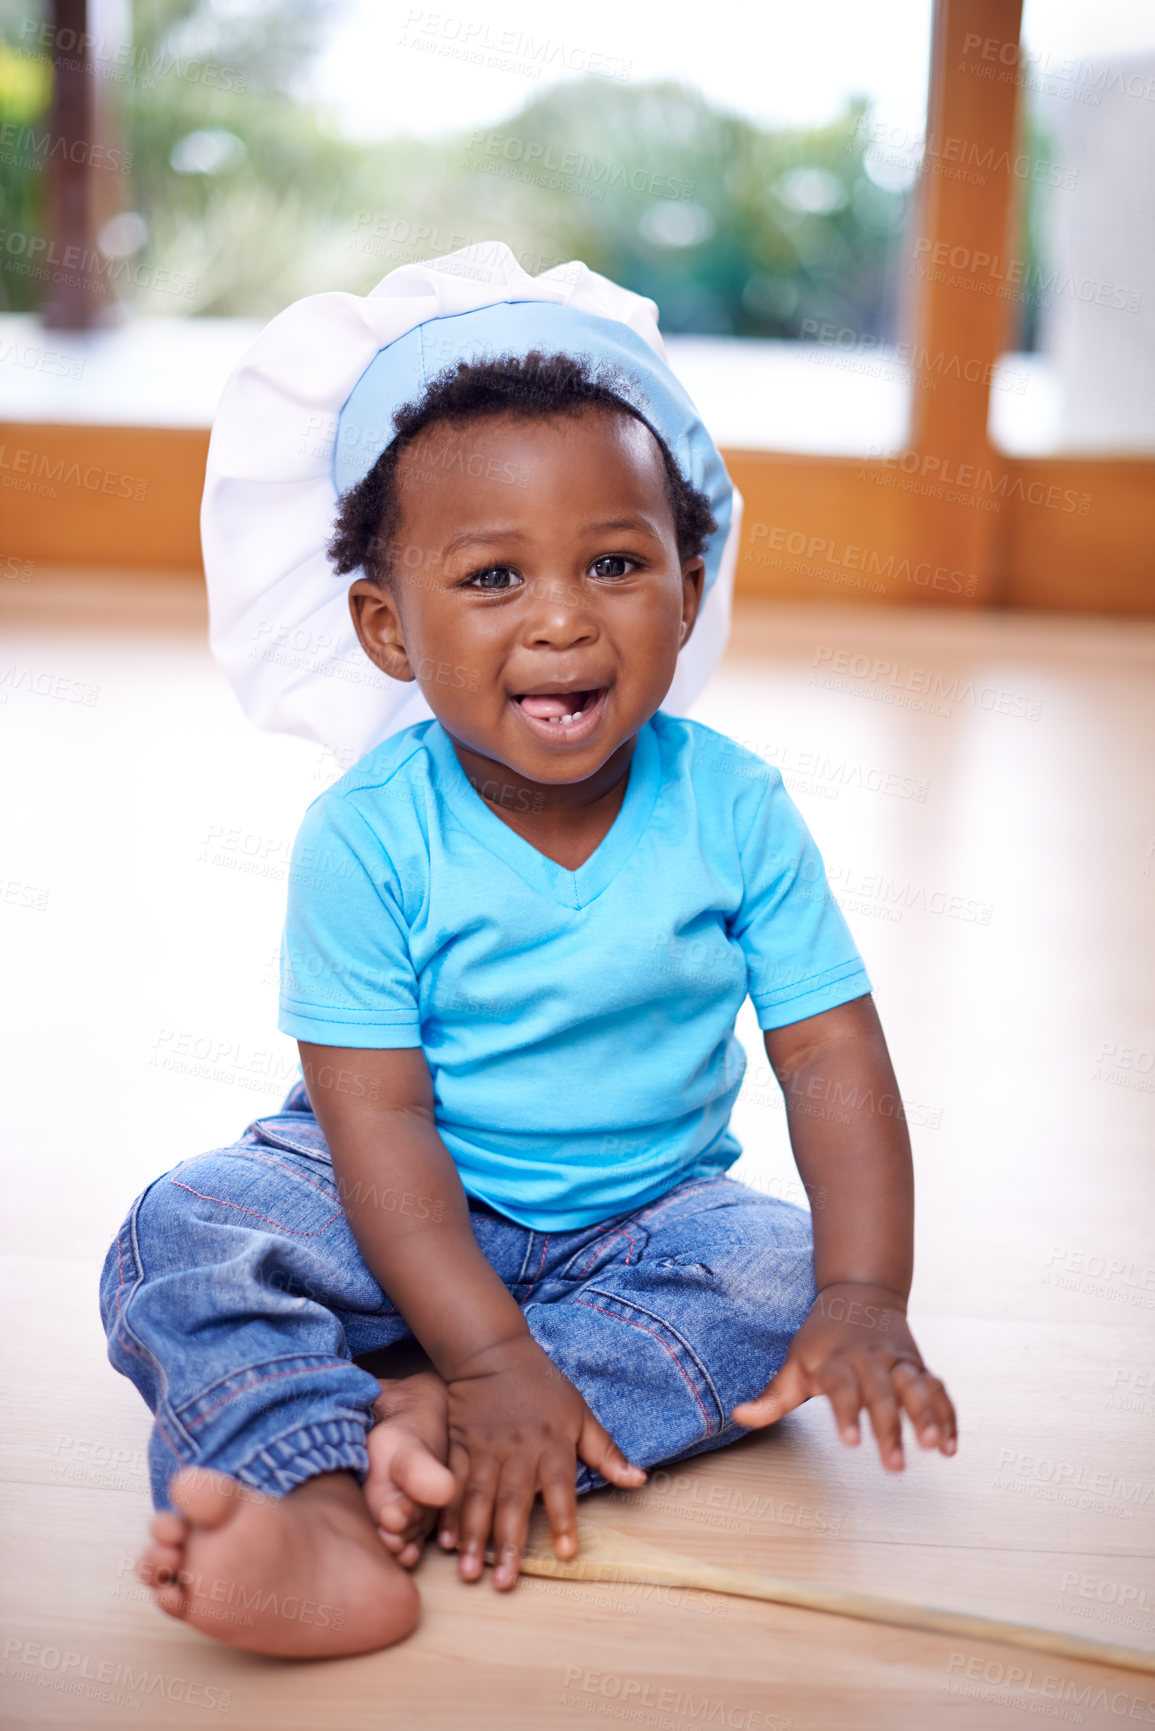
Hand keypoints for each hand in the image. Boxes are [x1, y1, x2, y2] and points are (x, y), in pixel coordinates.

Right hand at [437, 1333, 645, 1587]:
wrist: (492, 1352)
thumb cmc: (543, 1386)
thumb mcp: (580, 1413)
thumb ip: (606, 1451)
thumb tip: (640, 1481)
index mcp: (552, 1444)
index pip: (561, 1487)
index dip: (563, 1519)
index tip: (566, 1553)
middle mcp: (518, 1451)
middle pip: (513, 1502)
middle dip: (507, 1543)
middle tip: (504, 1583)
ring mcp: (485, 1449)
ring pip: (478, 1498)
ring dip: (473, 1537)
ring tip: (470, 1572)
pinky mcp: (459, 1446)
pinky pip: (452, 1483)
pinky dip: (447, 1513)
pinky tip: (443, 1541)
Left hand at [730, 1282, 957, 1470]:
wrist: (860, 1294)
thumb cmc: (822, 1339)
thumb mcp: (795, 1362)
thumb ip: (773, 1396)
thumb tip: (740, 1417)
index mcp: (836, 1361)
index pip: (841, 1387)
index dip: (847, 1413)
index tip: (852, 1442)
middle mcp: (869, 1360)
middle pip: (882, 1393)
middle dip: (890, 1427)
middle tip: (894, 1464)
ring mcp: (897, 1362)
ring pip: (916, 1387)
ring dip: (927, 1415)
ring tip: (934, 1445)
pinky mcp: (918, 1366)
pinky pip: (937, 1390)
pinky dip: (947, 1414)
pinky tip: (951, 1444)